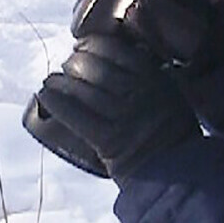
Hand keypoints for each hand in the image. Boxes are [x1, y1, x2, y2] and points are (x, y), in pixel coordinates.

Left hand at [23, 33, 200, 180]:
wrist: (177, 177)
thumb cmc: (173, 136)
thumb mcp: (173, 96)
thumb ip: (153, 76)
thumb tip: (122, 56)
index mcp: (156, 80)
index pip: (117, 51)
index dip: (93, 45)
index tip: (81, 46)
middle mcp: (140, 95)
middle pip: (97, 68)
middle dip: (75, 63)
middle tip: (66, 65)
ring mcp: (124, 117)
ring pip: (84, 91)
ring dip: (61, 83)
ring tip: (50, 82)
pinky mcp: (108, 140)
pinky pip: (76, 116)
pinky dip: (57, 103)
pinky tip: (46, 96)